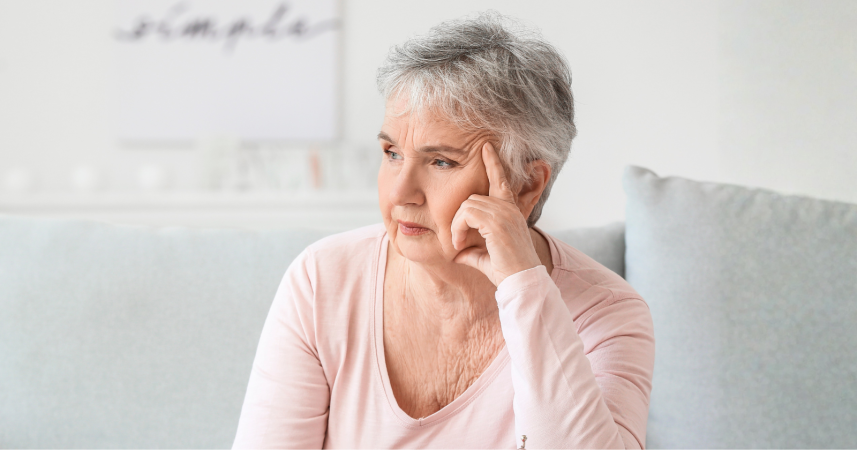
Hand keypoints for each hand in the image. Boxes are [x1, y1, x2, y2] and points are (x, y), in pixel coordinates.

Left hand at [451, 142, 541, 285]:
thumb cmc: (507, 272)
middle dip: (459, 219)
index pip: (500, 180)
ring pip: (467, 205)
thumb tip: (456, 254)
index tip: (486, 147)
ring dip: (457, 225)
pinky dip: (458, 228)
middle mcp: (508, 209)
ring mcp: (504, 213)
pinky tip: (460, 244)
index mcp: (510, 211)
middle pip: (472, 198)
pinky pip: (466, 214)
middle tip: (458, 241)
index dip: (492, 163)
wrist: (521, 282)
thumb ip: (472, 251)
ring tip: (459, 244)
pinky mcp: (496, 222)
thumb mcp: (486, 258)